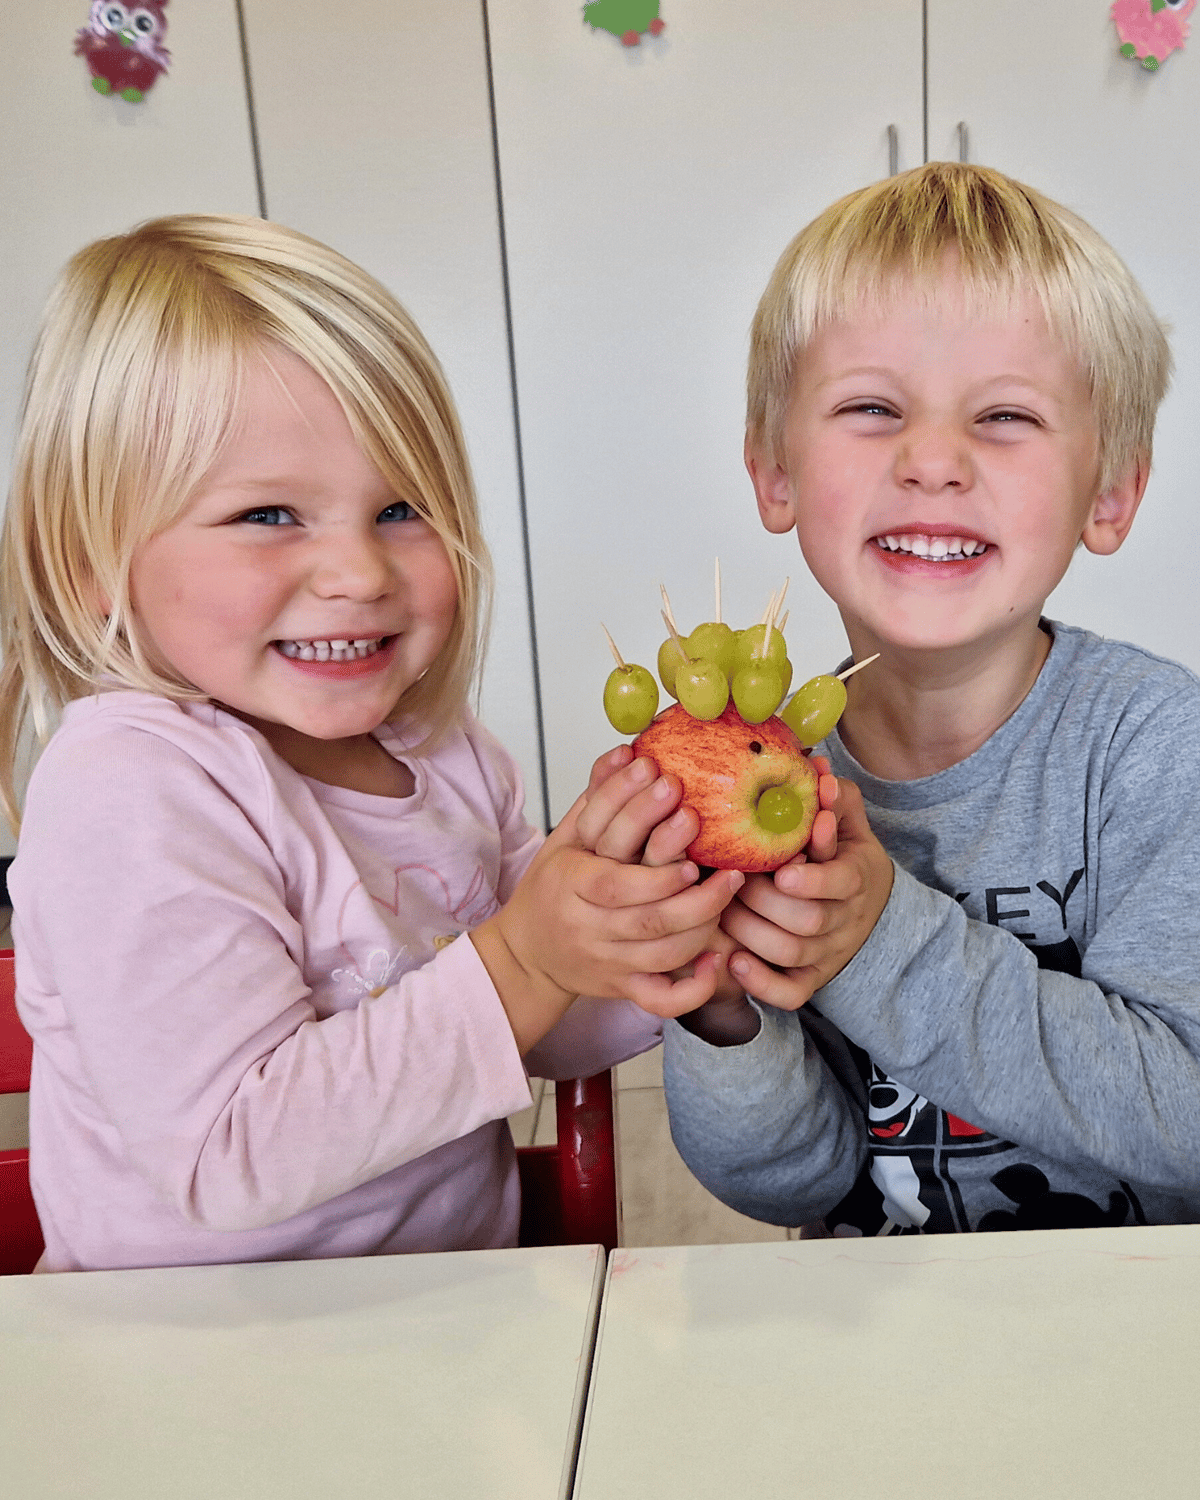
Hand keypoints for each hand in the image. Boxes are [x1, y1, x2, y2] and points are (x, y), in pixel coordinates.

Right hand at [471, 755, 743, 1050]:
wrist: (526, 954)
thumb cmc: (551, 888)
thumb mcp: (564, 839)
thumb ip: (596, 799)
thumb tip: (627, 751)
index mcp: (570, 884)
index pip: (614, 881)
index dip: (657, 868)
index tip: (691, 832)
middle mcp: (587, 927)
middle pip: (647, 921)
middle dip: (695, 897)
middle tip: (732, 871)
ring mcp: (606, 962)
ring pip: (663, 956)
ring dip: (702, 927)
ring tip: (730, 894)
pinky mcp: (622, 988)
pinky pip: (660, 999)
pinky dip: (691, 988)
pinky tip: (716, 959)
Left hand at [718, 773, 892, 1010]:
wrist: (870, 912)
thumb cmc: (844, 857)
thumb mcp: (849, 825)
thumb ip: (835, 799)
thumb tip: (816, 767)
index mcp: (856, 877)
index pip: (840, 882)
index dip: (812, 878)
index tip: (783, 870)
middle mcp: (844, 919)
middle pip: (807, 919)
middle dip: (766, 901)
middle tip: (733, 881)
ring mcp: (827, 953)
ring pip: (791, 953)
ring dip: (753, 933)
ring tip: (722, 911)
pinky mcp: (810, 980)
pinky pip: (790, 993)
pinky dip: (762, 983)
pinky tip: (733, 961)